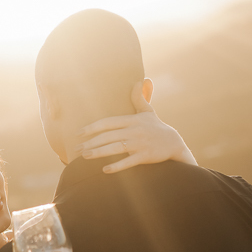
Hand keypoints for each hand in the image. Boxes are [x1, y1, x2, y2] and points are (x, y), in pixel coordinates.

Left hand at [76, 82, 196, 173]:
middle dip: (91, 142)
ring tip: (85, 156)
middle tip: (77, 148)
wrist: (174, 143)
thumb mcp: (147, 112)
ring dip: (98, 152)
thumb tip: (138, 81)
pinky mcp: (145, 156)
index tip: (79, 133)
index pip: (108, 122)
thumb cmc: (157, 127)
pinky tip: (105, 169)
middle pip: (108, 136)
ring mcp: (139, 144)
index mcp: (132, 120)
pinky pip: (128, 162)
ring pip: (115, 148)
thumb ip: (139, 98)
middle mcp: (134, 131)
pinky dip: (117, 166)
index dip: (92, 127)